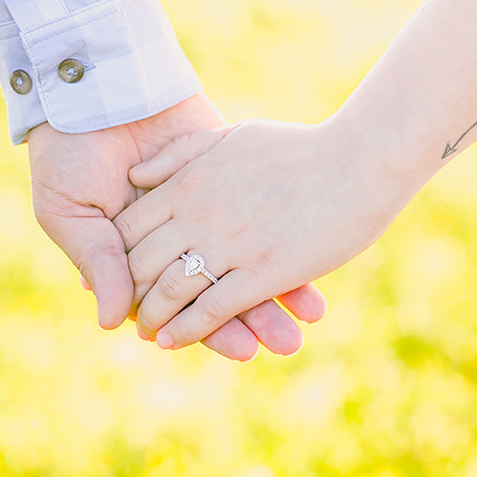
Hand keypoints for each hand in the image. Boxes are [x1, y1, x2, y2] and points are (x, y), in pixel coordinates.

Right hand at [28, 94, 328, 360]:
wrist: (89, 82)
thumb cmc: (66, 153)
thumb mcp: (71, 211)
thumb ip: (99, 263)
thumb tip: (114, 323)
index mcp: (135, 256)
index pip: (180, 302)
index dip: (208, 328)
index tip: (242, 349)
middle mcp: (174, 237)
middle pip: (220, 288)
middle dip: (253, 318)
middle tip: (288, 343)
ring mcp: (204, 203)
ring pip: (243, 255)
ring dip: (275, 286)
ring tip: (309, 315)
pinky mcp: (223, 166)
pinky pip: (257, 207)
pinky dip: (282, 232)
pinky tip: (310, 259)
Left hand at [117, 117, 406, 349]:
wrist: (360, 158)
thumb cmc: (301, 147)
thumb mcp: (233, 136)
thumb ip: (182, 154)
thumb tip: (135, 176)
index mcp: (191, 181)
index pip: (130, 228)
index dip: (116, 256)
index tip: (115, 273)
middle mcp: (202, 213)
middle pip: (142, 263)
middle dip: (128, 293)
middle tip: (125, 312)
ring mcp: (232, 243)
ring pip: (170, 291)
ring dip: (152, 318)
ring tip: (147, 332)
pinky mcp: (264, 271)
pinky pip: (211, 309)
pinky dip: (186, 330)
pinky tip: (173, 341)